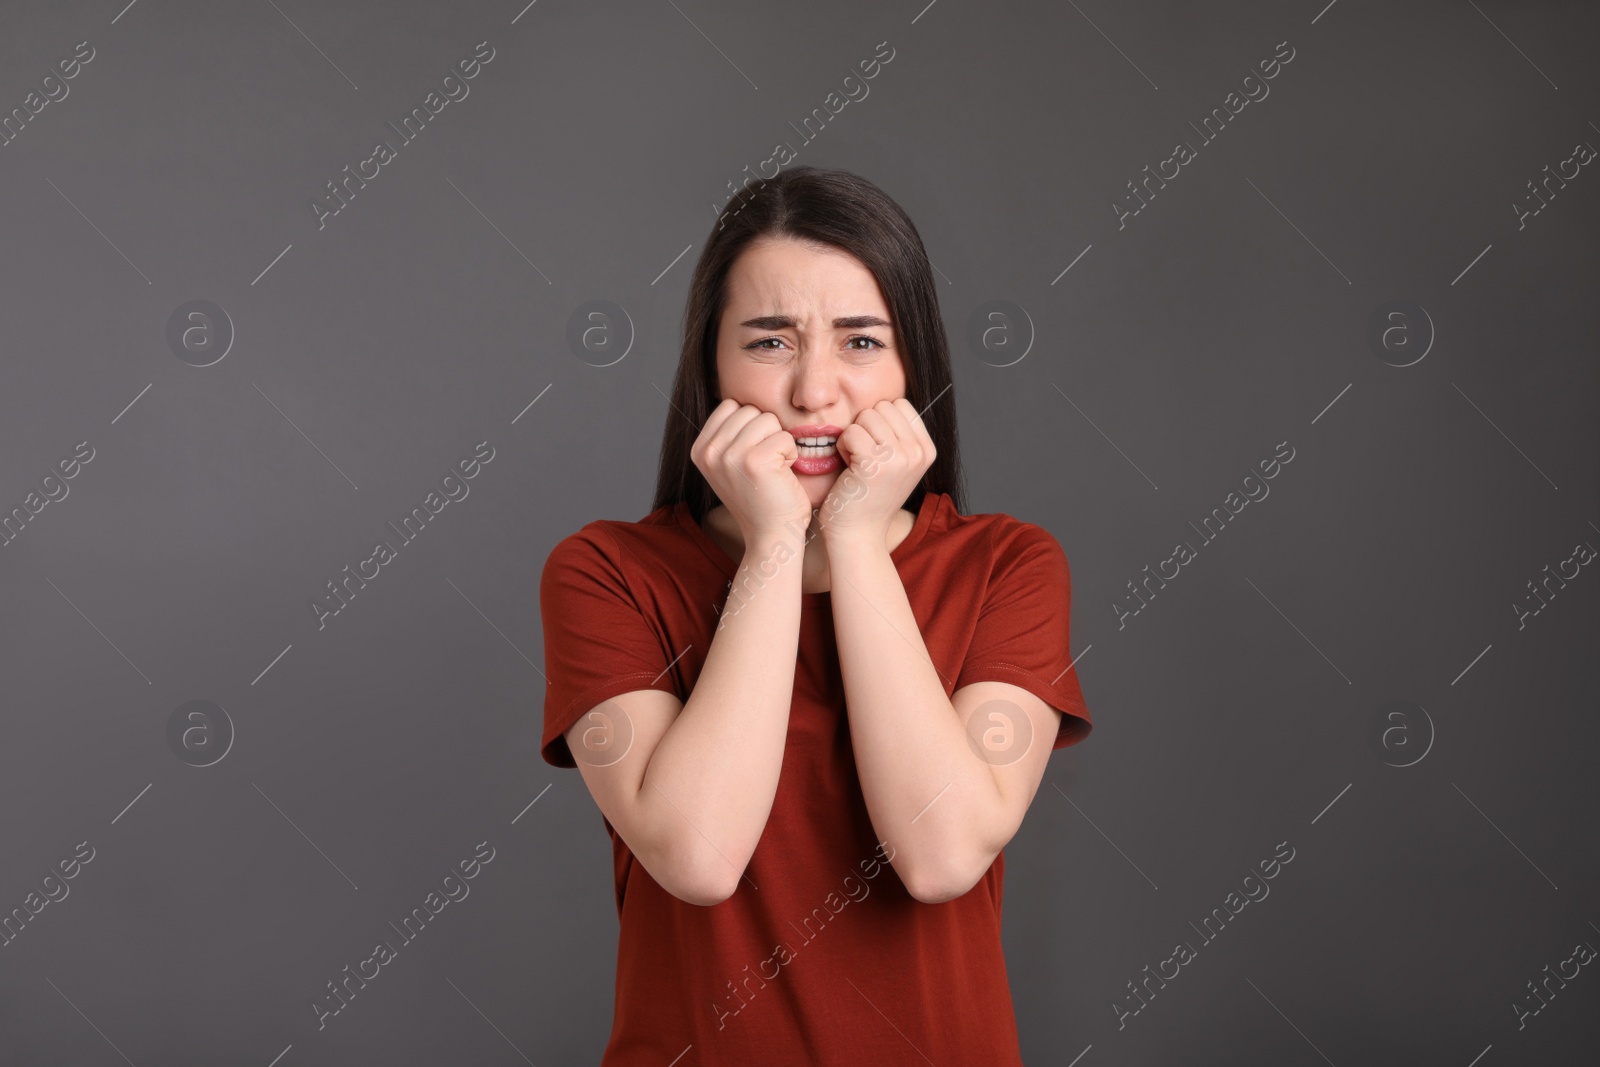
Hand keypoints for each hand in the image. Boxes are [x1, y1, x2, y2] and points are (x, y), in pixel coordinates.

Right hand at [690, 399, 813, 544]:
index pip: (731, 405)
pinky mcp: (754, 461)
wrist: (772, 535)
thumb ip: (729, 431)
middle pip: (750, 409)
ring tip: (773, 471)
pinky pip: (784, 436)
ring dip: (779, 443)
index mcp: (700, 449)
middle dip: (766, 433)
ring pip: (768, 419)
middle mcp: (709, 451)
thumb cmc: (761, 497)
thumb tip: (734, 389)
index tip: (751, 457)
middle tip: (765, 466)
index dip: (751, 426)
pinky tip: (783, 477)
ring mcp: (729, 456)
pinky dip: (791, 455)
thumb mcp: (732, 462)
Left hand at [817, 398, 935, 546]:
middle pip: (882, 407)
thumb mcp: (897, 464)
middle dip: (866, 427)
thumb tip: (888, 401)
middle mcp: (917, 453)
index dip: (879, 422)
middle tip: (864, 457)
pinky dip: (842, 447)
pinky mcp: (874, 464)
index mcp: (926, 450)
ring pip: (865, 416)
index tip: (877, 450)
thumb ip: (899, 434)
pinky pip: (850, 432)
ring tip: (856, 463)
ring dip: (853, 436)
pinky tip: (848, 469)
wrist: (858, 535)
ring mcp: (899, 458)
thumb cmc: (869, 497)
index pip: (899, 404)